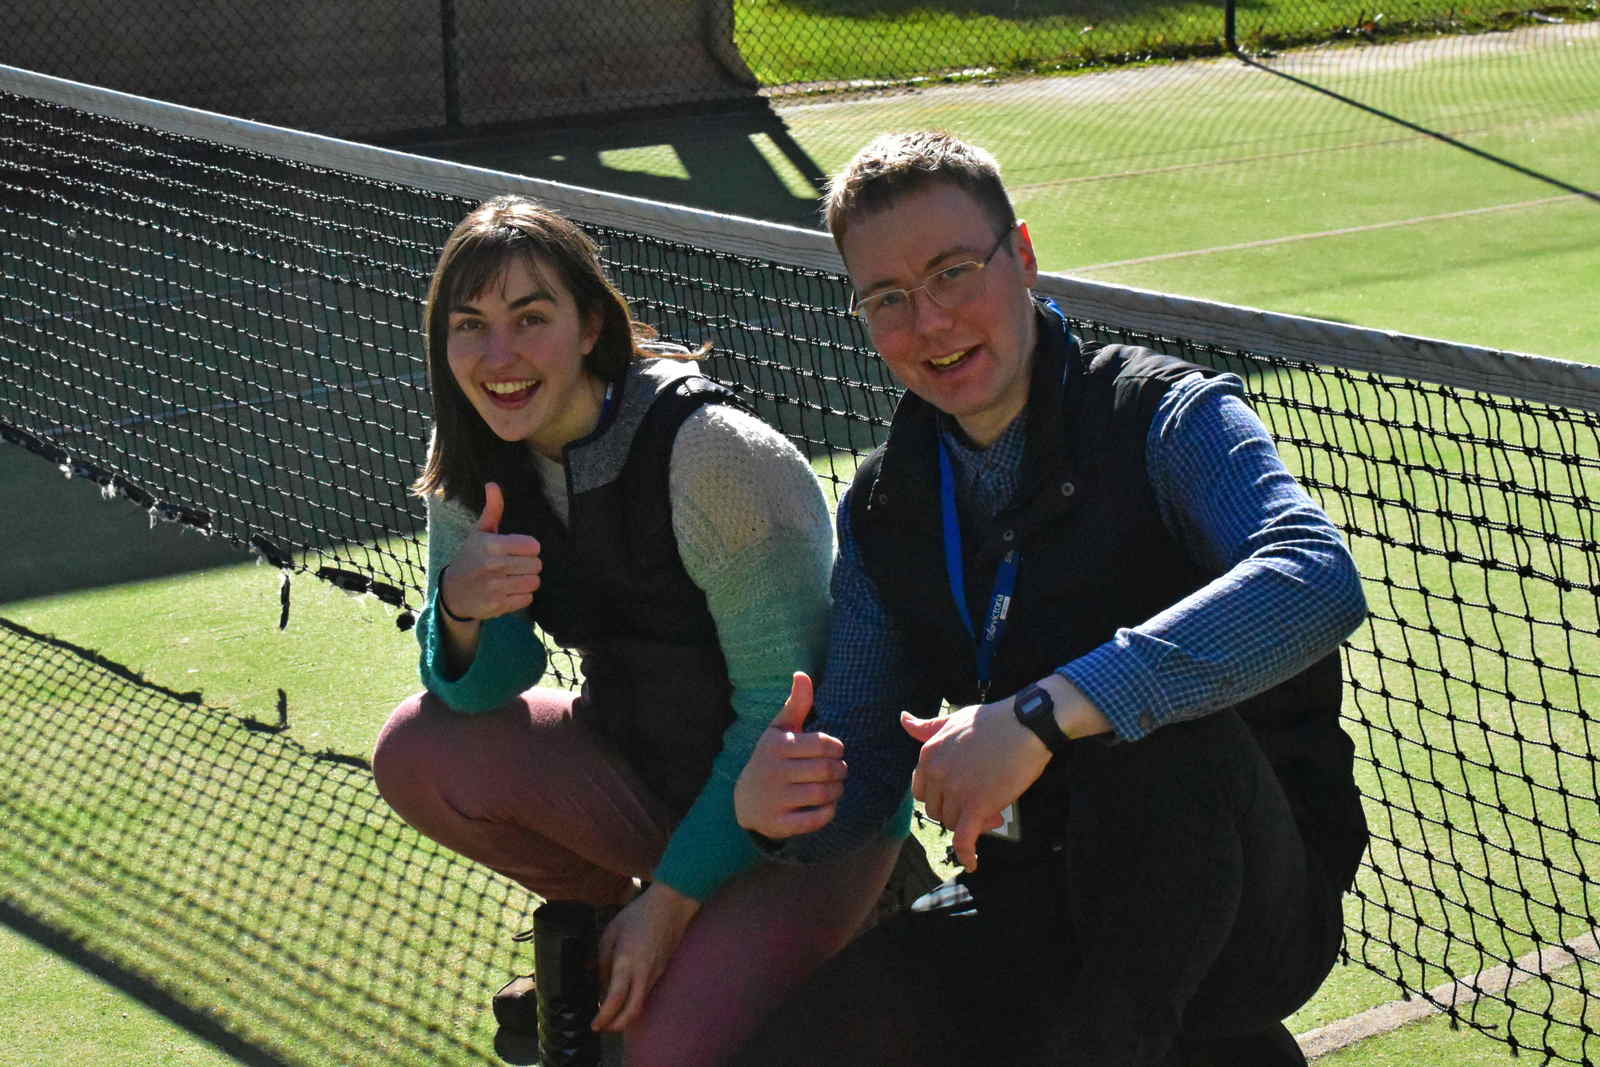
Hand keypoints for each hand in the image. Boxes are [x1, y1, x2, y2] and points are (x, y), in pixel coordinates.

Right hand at [440, 482, 542, 620]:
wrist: (453, 591)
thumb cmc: (471, 557)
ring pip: (534, 582)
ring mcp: (495, 588)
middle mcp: (493, 566)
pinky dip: (522, 596)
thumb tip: (493, 484)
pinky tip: (510, 590)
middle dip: (530, 564)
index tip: (520, 549)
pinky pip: (527, 599)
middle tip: (517, 564)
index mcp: (491, 545)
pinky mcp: (498, 605)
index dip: (530, 548)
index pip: (532, 546)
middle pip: (536, 565)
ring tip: (514, 576)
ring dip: (527, 580)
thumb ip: (492, 510)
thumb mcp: (479, 532)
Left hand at [592, 883, 700, 1032]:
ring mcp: (655, 974)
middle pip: (632, 1011)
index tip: (594, 1024)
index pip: (615, 999)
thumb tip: (600, 982)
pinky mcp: (661, 972)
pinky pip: (646, 993)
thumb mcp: (611, 933)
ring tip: (610, 1014)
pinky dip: (634, 1001)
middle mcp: (643, 973)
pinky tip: (625, 996)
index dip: (604, 1016)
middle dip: (617, 1026)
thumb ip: (603, 960)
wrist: (671, 906)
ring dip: (625, 1015)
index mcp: (627, 963)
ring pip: (640, 1004)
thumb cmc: (639, 915)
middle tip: (603, 1028)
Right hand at [734, 673, 846, 838]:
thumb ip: (796, 704)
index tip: (835, 751)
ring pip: (824, 794)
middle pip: (827, 770)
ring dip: (838, 790)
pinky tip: (827, 804)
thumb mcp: (779, 730)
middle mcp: (774, 771)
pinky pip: (817, 819)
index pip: (823, 744)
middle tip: (840, 771)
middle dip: (841, 770)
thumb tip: (802, 674)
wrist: (746, 801)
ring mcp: (775, 799)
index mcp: (777, 745)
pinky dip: (829, 811)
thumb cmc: (771, 758)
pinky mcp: (780, 823)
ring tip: (836, 785)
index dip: (837, 748)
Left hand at [901, 700, 1050, 872]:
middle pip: (937, 810)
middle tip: (983, 803)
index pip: (922, 792)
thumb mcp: (952, 721)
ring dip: (971, 823)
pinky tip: (972, 863)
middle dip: (956, 810)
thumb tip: (903, 719)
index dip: (940, 797)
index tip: (960, 795)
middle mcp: (937, 774)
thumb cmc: (992, 721)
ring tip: (995, 812)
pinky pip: (964, 839)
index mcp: (928, 756)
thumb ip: (926, 728)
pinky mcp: (977, 805)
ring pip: (952, 823)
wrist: (1024, 725)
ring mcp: (956, 791)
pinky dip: (966, 853)